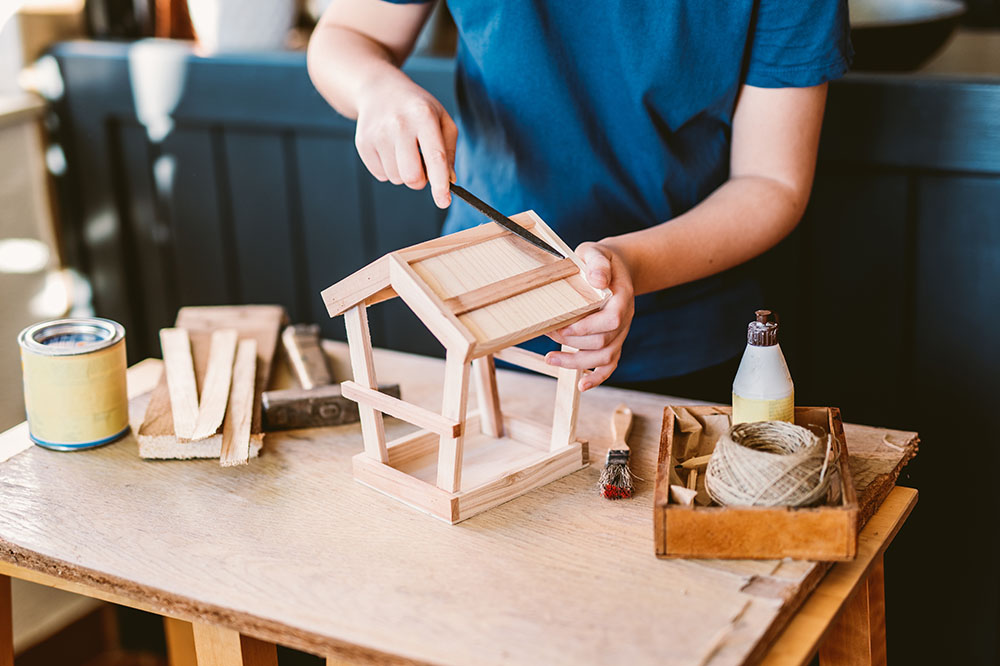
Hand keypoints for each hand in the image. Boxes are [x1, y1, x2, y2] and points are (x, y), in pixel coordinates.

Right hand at [355, 78, 456, 207]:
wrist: (379, 90)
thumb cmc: (416, 108)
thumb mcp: (441, 119)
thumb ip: (449, 151)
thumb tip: (448, 179)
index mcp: (423, 116)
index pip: (434, 157)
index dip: (440, 184)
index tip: (444, 202)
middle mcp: (399, 124)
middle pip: (412, 176)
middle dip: (420, 180)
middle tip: (421, 165)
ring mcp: (378, 134)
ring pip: (396, 179)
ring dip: (404, 172)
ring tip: (403, 150)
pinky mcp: (363, 143)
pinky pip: (381, 175)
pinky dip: (389, 169)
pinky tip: (389, 149)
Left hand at [545, 242, 634, 390]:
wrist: (615, 268)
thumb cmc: (600, 261)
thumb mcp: (597, 252)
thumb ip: (597, 263)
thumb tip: (597, 280)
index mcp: (622, 297)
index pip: (612, 319)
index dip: (587, 327)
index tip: (563, 325)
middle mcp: (625, 318)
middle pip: (604, 342)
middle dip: (572, 342)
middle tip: (548, 333)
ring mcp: (620, 332)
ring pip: (605, 357)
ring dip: (577, 363)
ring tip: (550, 359)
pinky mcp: (613, 340)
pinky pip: (611, 364)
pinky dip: (597, 377)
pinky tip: (582, 385)